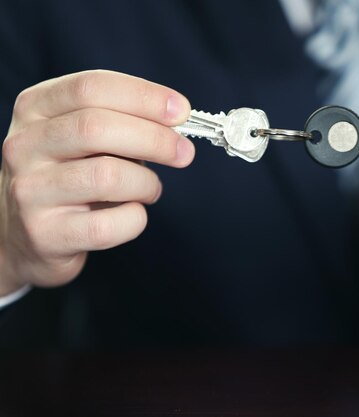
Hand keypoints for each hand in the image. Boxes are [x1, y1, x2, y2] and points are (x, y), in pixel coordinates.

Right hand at [0, 70, 193, 294]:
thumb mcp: (78, 138)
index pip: (91, 87)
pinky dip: (135, 219)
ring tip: (150, 189)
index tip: (182, 111)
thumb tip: (175, 121)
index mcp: (35, 109)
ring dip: (146, 183)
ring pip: (107, 176)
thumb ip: (118, 122)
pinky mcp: (45, 234)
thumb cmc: (67, 177)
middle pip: (97, 127)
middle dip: (155, 138)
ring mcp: (30, 191)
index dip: (144, 96)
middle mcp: (25, 145)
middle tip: (184, 152)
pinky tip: (132, 213)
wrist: (22, 236)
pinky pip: (107, 225)